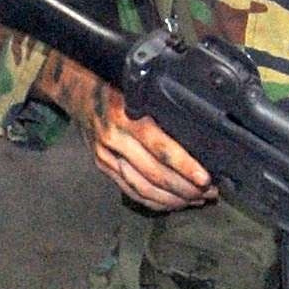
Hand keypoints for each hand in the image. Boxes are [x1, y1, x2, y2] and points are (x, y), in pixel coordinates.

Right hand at [50, 58, 211, 211]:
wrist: (79, 91)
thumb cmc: (115, 85)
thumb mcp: (139, 88)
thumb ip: (162, 108)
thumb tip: (201, 131)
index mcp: (126, 116)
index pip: (160, 148)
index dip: (185, 166)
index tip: (205, 178)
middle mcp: (114, 139)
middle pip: (154, 174)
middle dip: (185, 188)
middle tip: (209, 192)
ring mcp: (106, 157)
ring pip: (142, 188)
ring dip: (172, 199)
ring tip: (196, 200)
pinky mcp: (103, 167)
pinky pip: (130, 191)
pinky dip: (153, 201)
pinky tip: (172, 203)